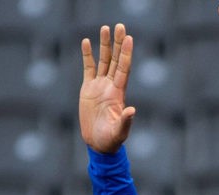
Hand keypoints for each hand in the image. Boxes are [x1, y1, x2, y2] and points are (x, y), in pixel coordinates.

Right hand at [79, 23, 135, 153]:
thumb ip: (126, 121)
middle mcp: (110, 86)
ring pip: (103, 61)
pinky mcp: (88, 89)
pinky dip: (87, 55)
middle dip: (117, 43)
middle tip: (120, 26)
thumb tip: (132, 111)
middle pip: (115, 60)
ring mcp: (99, 86)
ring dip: (105, 45)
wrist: (98, 143)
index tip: (129, 38)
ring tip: (105, 28)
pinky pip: (88, 68)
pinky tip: (86, 42)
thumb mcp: (119, 132)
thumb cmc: (111, 140)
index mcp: (118, 93)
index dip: (126, 54)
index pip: (123, 68)